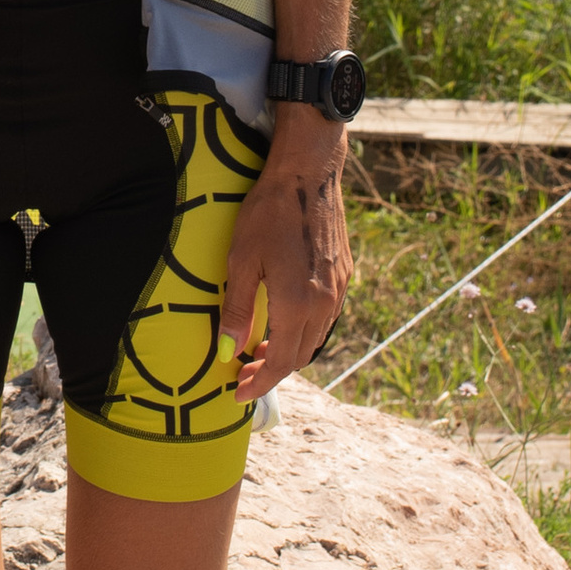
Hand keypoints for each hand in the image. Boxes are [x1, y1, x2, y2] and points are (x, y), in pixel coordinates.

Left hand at [221, 127, 351, 399]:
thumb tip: (228, 352)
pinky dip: (303, 331)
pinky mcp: (342, 274)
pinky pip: (325, 317)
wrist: (307, 175)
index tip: (238, 394)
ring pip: (315, 338)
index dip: (260, 383)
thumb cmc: (267, 213)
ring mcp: (337, 289)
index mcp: (298, 304)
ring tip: (259, 352)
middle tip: (242, 375)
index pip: (281, 362)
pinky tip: (284, 322)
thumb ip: (237, 309)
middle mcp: (324, 303)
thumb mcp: (241, 261)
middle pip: (300, 356)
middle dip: (271, 372)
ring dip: (288, 352)